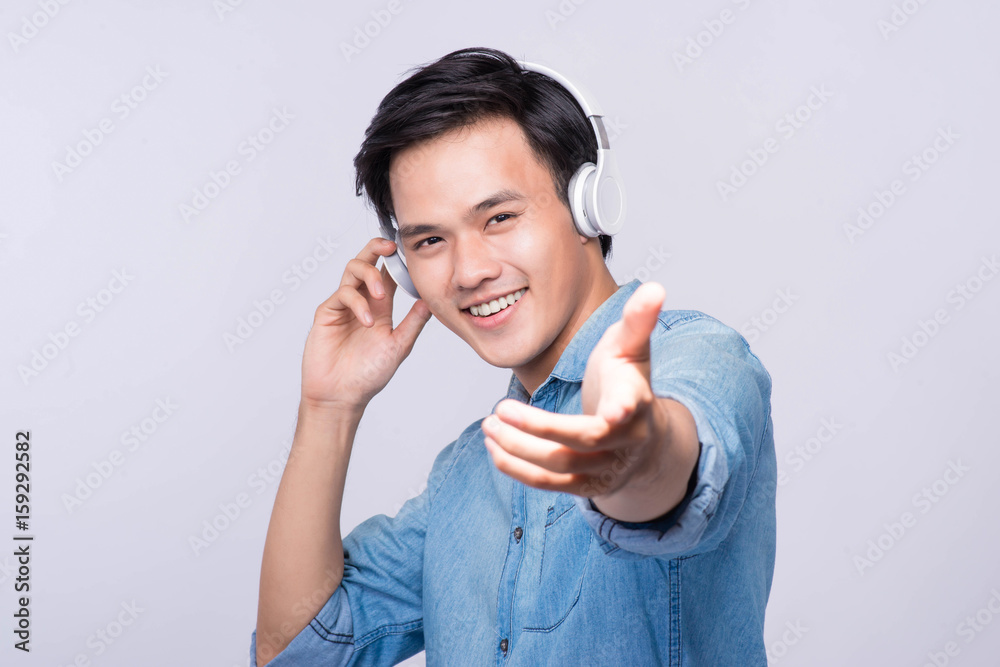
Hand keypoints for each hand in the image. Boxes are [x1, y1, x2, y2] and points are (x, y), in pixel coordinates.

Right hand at [300, 237, 432, 413]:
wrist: (342, 395)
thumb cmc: (368, 375)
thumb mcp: (399, 346)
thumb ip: (413, 323)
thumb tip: (430, 300)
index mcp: (380, 308)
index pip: (388, 274)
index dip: (397, 260)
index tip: (410, 250)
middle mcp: (362, 302)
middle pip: (366, 261)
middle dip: (377, 248)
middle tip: (390, 246)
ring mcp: (343, 306)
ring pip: (352, 270)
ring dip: (369, 275)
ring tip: (383, 296)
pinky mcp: (327, 313)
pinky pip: (342, 294)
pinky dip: (358, 302)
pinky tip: (367, 321)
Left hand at [482, 281, 671, 499]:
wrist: (643, 438)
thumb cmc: (628, 383)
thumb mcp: (632, 350)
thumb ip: (638, 321)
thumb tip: (656, 287)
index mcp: (637, 402)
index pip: (630, 405)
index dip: (622, 407)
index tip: (613, 409)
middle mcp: (626, 441)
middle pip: (582, 439)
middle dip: (538, 427)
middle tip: (500, 409)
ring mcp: (607, 468)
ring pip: (560, 465)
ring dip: (519, 448)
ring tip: (490, 425)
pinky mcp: (588, 487)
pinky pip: (550, 485)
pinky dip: (518, 468)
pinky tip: (495, 448)